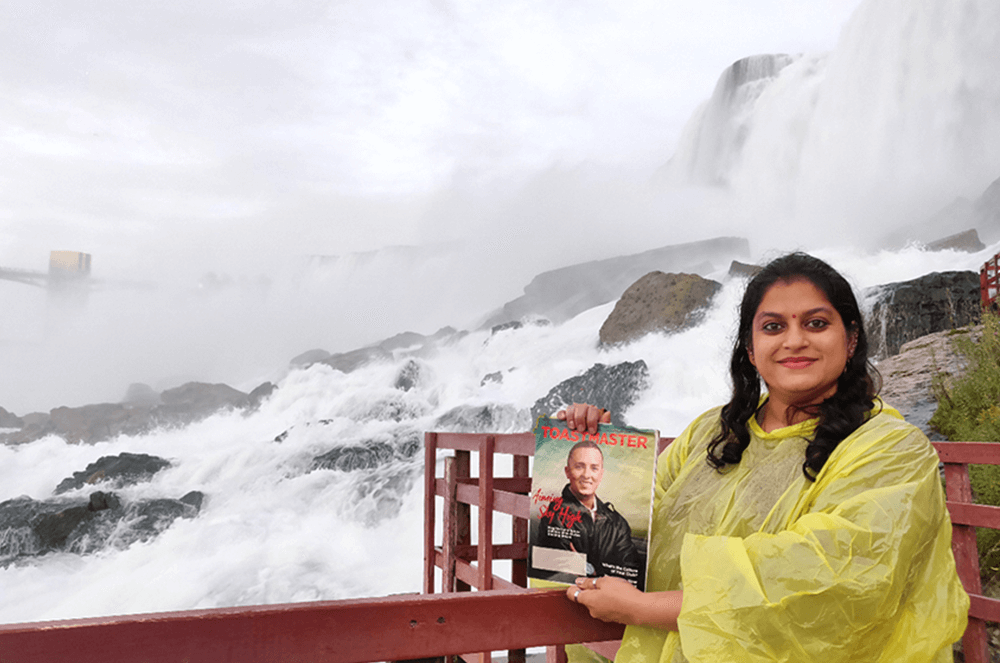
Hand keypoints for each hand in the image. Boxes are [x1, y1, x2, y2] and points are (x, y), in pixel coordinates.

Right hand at [555, 402, 610, 435]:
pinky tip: (562, 419)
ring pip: (571, 408)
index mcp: (594, 410)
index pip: (593, 410)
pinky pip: (562, 412)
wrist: (586, 435)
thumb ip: (604, 421)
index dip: (592, 420)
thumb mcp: (601, 428)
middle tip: (581, 429)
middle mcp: (584, 408)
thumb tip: (608, 413)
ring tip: (572, 427)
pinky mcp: (565, 415)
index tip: (591, 431)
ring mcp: (574, 410)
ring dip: (571, 417)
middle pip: (581, 407)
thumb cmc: (595, 431)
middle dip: (580, 419)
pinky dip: (561, 414)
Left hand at [565, 576, 682, 630]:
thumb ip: (589, 582)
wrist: (640, 609)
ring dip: (601, 595)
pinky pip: (606, 607)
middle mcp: (593, 611)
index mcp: (588, 601)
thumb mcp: (604, 581)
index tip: (577, 580)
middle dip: (590, 589)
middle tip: (599, 580)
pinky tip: (618, 595)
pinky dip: (609, 601)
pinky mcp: (613, 618)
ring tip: (612, 587)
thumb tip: (580, 581)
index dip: (573, 585)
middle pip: (585, 598)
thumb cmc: (623, 596)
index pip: (571, 594)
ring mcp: (603, 616)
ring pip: (596, 603)